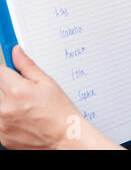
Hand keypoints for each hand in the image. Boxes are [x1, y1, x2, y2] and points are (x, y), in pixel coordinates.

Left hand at [0, 46, 120, 149]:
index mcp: (16, 91)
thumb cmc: (60, 111)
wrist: (65, 137)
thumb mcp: (48, 83)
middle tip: (24, 93)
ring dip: (6, 102)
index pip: (1, 71)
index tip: (14, 73)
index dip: (10, 71)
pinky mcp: (1, 136)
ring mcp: (1, 124)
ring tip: (24, 107)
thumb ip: (28, 66)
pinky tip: (23, 118)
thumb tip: (16, 52)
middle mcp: (5, 108)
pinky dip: (6, 117)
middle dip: (8, 87)